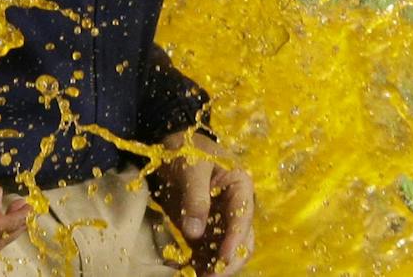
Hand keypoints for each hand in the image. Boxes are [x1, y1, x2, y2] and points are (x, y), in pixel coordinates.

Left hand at [152, 131, 253, 275]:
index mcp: (240, 187)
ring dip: (215, 268)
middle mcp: (235, 208)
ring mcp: (220, 221)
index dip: (235, 240)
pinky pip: (206, 253)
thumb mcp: (191, 168)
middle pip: (242, 241)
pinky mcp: (204, 230)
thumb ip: (195, 197)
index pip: (243, 218)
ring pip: (225, 251)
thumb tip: (194, 232)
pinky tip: (187, 272)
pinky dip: (200, 265)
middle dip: (229, 262)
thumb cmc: (187, 150)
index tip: (224, 258)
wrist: (170, 147)